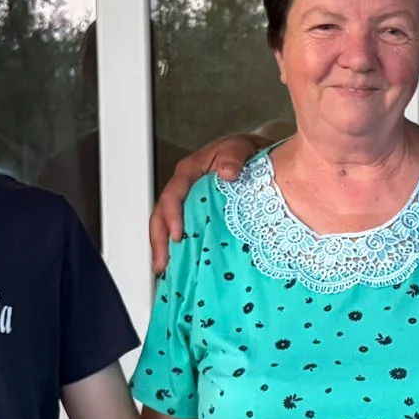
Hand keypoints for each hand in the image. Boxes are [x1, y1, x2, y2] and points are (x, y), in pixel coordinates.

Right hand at [149, 133, 262, 274]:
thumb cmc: (245, 152)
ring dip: (165, 249)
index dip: (171, 216)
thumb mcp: (240, 147)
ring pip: (169, 228)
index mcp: (189, 172)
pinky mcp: (200, 216)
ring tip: (165, 271)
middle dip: (159, 241)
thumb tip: (227, 173)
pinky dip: (181, 251)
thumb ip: (233, 156)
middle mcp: (185, 190)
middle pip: (162, 216)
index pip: (172, 195)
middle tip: (161, 263)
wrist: (259, 157)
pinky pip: (187, 233)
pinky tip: (182, 267)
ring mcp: (190, 204)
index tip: (178, 235)